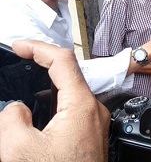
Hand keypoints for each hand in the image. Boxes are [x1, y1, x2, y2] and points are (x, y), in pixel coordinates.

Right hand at [0, 40, 109, 160]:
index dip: (39, 47)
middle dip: (41, 67)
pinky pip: (72, 110)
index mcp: (81, 106)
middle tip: (21, 61)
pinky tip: (38, 114)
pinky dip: (53, 105)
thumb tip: (17, 108)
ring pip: (69, 94)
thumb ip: (12, 117)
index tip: (20, 45)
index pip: (63, 60)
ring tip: (25, 87)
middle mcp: (93, 111)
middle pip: (68, 75)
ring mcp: (94, 123)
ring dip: (47, 88)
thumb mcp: (19, 148)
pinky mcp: (91, 133)